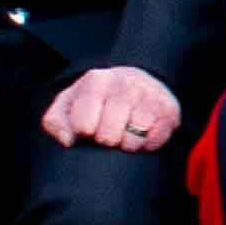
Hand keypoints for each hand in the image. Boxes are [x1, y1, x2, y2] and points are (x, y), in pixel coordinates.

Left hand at [40, 64, 184, 152]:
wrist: (137, 80)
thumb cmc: (96, 100)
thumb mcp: (69, 104)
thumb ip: (56, 121)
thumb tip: (68, 140)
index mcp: (96, 81)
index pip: (83, 124)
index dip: (84, 134)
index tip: (88, 131)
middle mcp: (125, 84)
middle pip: (109, 135)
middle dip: (106, 141)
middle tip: (108, 136)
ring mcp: (150, 95)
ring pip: (133, 140)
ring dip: (127, 145)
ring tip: (124, 136)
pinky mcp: (170, 110)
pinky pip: (156, 141)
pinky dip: (147, 145)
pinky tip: (142, 135)